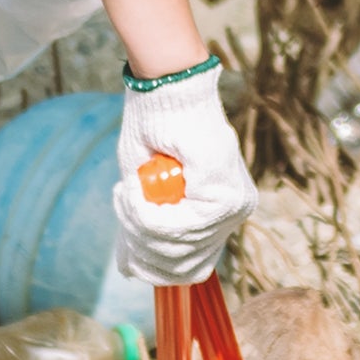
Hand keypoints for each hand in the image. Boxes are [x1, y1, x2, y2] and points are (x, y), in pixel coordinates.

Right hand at [114, 66, 250, 286]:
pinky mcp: (224, 196)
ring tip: (127, 190)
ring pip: (175, 248)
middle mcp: (235, 213)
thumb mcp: (146, 188)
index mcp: (222, 213)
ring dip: (138, 224)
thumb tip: (129, 271)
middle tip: (124, 202)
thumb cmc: (155, 131)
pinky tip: (134, 187)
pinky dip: (143, 213)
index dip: (149, 264)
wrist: (168, 88)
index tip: (126, 241)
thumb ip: (146, 227)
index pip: (190, 268)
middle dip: (140, 244)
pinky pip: (175, 228)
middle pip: (182, 266)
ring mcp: (234, 207)